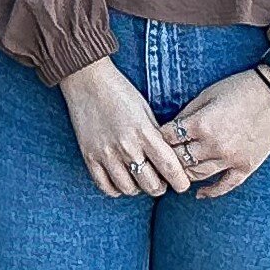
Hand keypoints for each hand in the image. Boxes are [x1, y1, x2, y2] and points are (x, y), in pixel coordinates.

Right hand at [57, 57, 191, 199]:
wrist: (87, 80)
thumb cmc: (120, 92)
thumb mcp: (146, 111)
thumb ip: (156, 137)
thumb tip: (169, 161)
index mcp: (145, 133)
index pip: (170, 168)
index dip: (180, 182)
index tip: (181, 184)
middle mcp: (127, 147)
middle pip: (151, 185)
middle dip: (160, 187)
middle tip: (160, 181)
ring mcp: (106, 153)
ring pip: (129, 189)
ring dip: (138, 188)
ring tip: (139, 179)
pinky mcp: (89, 156)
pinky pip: (106, 187)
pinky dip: (116, 189)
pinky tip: (121, 179)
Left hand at [163, 67, 269, 197]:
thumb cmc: (241, 88)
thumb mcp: (208, 94)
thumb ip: (188, 112)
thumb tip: (172, 127)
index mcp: (201, 124)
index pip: (168, 138)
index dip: (160, 137)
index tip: (157, 137)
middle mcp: (213, 145)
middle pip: (179, 159)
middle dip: (167, 157)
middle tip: (161, 158)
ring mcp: (230, 159)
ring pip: (197, 175)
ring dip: (184, 174)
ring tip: (175, 173)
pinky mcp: (246, 167)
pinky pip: (225, 186)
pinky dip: (210, 192)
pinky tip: (199, 194)